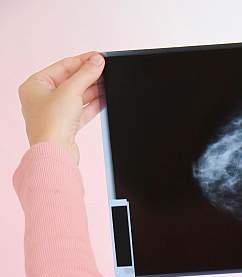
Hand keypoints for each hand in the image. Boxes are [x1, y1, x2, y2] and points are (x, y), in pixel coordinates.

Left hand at [17, 51, 105, 166]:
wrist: (55, 154)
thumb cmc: (51, 125)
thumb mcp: (71, 91)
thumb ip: (86, 74)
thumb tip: (97, 61)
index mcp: (34, 86)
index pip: (62, 66)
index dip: (81, 60)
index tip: (97, 56)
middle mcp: (41, 99)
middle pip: (70, 81)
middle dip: (88, 76)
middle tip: (104, 69)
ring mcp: (54, 114)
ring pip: (76, 97)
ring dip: (92, 90)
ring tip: (107, 82)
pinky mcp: (65, 127)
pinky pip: (80, 111)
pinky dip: (92, 105)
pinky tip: (104, 98)